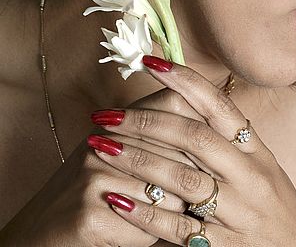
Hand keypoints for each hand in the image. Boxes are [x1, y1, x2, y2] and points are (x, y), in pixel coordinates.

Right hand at [0, 86, 202, 246]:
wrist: (41, 234)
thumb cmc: (93, 192)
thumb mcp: (118, 152)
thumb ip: (154, 133)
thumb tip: (212, 124)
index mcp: (115, 123)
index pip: (174, 103)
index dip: (200, 124)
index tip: (214, 147)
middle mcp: (104, 141)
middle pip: (179, 149)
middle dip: (195, 175)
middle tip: (200, 190)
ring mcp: (95, 176)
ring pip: (171, 191)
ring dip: (180, 209)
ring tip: (175, 213)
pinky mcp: (90, 215)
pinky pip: (150, 224)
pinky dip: (158, 233)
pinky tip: (148, 231)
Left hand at [89, 57, 295, 246]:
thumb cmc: (276, 211)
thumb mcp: (263, 168)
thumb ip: (231, 141)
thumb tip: (189, 106)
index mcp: (257, 151)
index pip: (218, 105)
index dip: (184, 80)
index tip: (150, 61)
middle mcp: (250, 175)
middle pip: (193, 137)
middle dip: (145, 122)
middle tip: (106, 114)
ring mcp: (238, 212)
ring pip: (181, 179)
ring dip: (137, 161)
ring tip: (102, 147)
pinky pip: (179, 227)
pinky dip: (146, 213)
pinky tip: (118, 201)